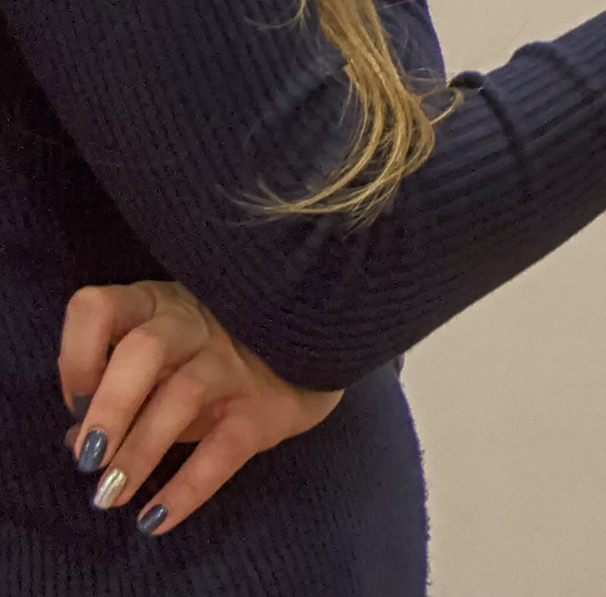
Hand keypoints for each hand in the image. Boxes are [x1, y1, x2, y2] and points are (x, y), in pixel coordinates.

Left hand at [59, 281, 340, 536]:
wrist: (314, 352)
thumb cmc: (217, 351)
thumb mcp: (167, 353)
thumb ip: (121, 387)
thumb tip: (73, 438)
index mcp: (158, 306)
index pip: (99, 308)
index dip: (77, 355)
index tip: (76, 400)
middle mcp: (195, 325)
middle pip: (144, 349)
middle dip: (110, 407)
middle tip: (88, 459)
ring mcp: (235, 363)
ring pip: (183, 396)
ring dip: (139, 451)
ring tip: (110, 495)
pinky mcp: (265, 407)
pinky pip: (224, 449)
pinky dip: (187, 488)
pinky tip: (156, 518)